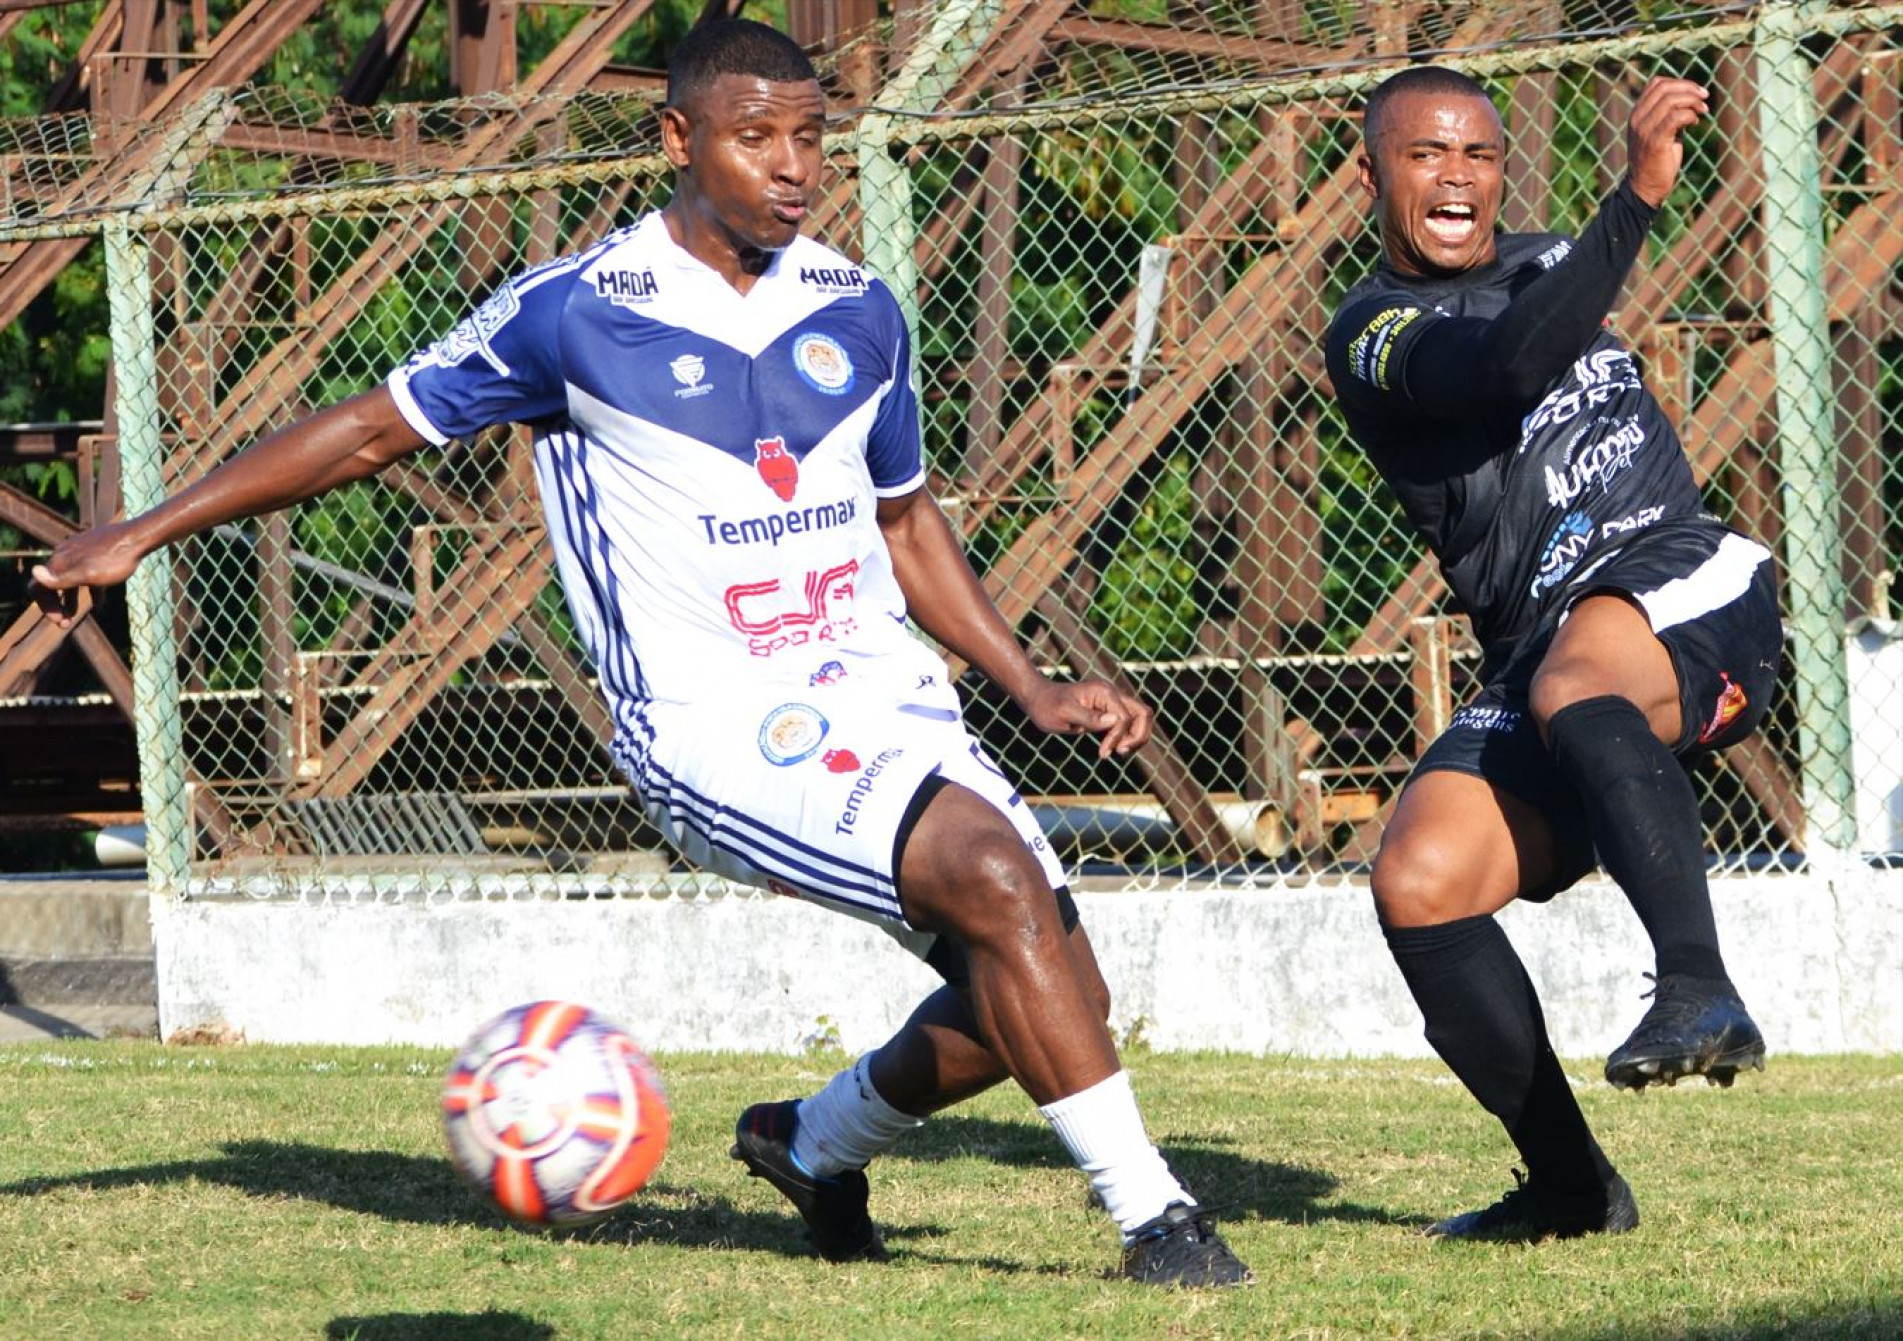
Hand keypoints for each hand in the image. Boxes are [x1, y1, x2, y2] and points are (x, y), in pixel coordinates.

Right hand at [29, 521, 145, 628]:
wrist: (138, 536)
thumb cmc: (115, 559)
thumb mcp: (89, 574)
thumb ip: (61, 578)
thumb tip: (33, 571)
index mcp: (60, 562)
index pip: (38, 587)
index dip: (46, 606)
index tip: (59, 621)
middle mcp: (64, 554)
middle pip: (51, 584)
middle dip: (56, 605)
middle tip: (65, 623)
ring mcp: (78, 551)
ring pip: (68, 579)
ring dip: (69, 599)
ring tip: (75, 616)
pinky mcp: (93, 551)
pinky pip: (86, 574)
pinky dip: (89, 591)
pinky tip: (100, 604)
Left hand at [1021, 677, 1153, 758]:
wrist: (1038, 698)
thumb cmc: (1047, 705)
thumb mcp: (1064, 713)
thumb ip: (1089, 717)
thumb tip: (1115, 721)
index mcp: (1104, 692)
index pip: (1125, 717)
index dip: (1117, 737)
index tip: (1102, 753)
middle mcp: (1112, 694)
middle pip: (1144, 714)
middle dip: (1138, 736)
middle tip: (1120, 752)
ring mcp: (1112, 701)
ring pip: (1140, 718)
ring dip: (1136, 737)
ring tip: (1117, 752)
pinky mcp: (1109, 710)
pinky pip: (1129, 723)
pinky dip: (1127, 737)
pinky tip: (1114, 748)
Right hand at [1626, 75, 1708, 208]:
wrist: (1646, 188)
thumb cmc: (1657, 159)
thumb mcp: (1660, 131)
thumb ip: (1670, 114)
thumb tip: (1692, 97)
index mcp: (1637, 114)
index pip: (1656, 84)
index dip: (1680, 82)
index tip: (1697, 91)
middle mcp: (1637, 119)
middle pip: (1665, 89)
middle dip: (1689, 88)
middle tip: (1705, 97)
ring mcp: (1644, 130)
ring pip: (1671, 101)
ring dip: (1693, 102)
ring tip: (1703, 111)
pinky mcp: (1655, 142)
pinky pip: (1676, 118)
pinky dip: (1690, 115)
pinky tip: (1696, 123)